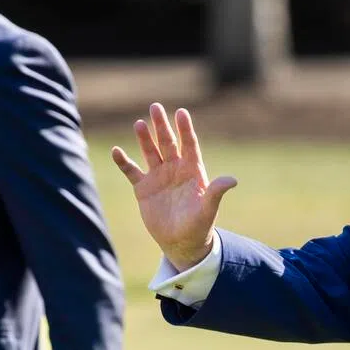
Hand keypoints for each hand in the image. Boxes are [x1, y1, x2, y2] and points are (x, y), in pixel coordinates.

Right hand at [111, 103, 236, 270]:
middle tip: (155, 107)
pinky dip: (123, 162)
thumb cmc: (199, 225)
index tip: (181, 112)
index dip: (185, 129)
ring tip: (139, 124)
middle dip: (162, 126)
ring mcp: (158, 177)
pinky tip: (116, 151)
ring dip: (145, 139)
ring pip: (150, 152)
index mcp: (193, 171)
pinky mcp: (143, 188)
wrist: (181, 242)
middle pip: (168, 143)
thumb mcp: (208, 209)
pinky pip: (131, 171)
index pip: (189, 145)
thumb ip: (216, 192)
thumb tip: (233, 180)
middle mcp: (175, 169)